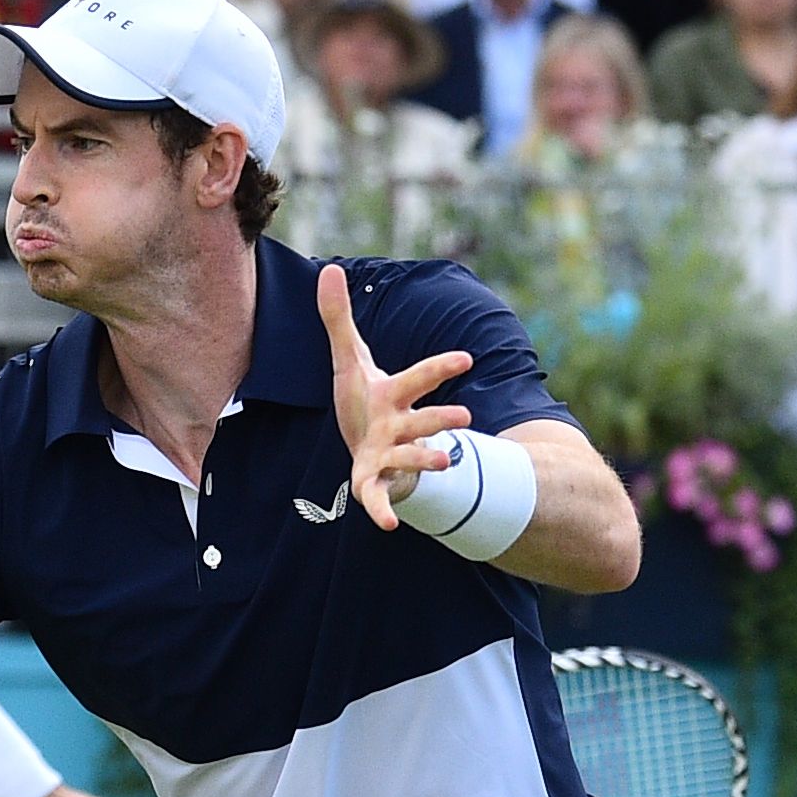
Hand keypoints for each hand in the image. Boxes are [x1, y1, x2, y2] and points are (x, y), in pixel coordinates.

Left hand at [314, 263, 472, 531]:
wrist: (370, 449)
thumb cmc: (365, 402)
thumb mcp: (348, 358)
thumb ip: (338, 317)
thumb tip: (330, 270)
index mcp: (393, 394)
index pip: (418, 377)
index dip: (440, 367)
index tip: (466, 358)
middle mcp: (399, 425)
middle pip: (422, 420)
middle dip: (441, 417)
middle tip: (463, 416)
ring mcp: (389, 456)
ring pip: (410, 457)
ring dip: (426, 459)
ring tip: (443, 460)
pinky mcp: (374, 482)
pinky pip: (379, 497)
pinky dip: (382, 510)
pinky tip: (387, 526)